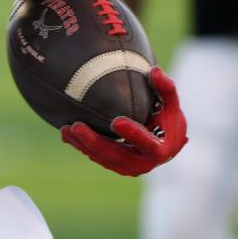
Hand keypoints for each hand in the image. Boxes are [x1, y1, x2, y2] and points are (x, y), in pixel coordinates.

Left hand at [60, 67, 186, 175]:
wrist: (166, 143)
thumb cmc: (168, 118)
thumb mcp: (171, 103)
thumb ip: (166, 88)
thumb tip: (155, 70)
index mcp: (160, 149)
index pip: (146, 143)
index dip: (132, 133)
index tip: (116, 121)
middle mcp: (143, 163)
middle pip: (116, 154)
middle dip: (94, 141)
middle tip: (76, 126)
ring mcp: (128, 167)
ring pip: (103, 158)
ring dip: (83, 145)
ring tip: (66, 129)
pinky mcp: (116, 166)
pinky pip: (98, 157)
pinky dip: (82, 147)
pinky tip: (67, 134)